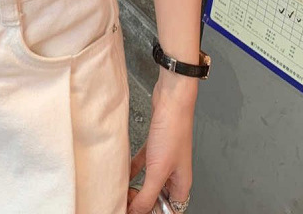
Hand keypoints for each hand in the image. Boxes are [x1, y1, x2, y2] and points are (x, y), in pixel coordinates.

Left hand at [127, 69, 197, 213]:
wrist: (171, 100)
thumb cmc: (172, 131)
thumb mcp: (158, 170)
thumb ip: (147, 194)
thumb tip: (136, 212)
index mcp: (182, 184)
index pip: (169, 209)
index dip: (152, 213)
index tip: (133, 211)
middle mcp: (175, 174)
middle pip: (158, 197)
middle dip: (141, 201)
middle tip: (125, 201)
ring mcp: (164, 159)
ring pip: (148, 181)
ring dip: (135, 187)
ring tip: (121, 190)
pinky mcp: (154, 146)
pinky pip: (142, 164)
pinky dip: (132, 169)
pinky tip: (122, 171)